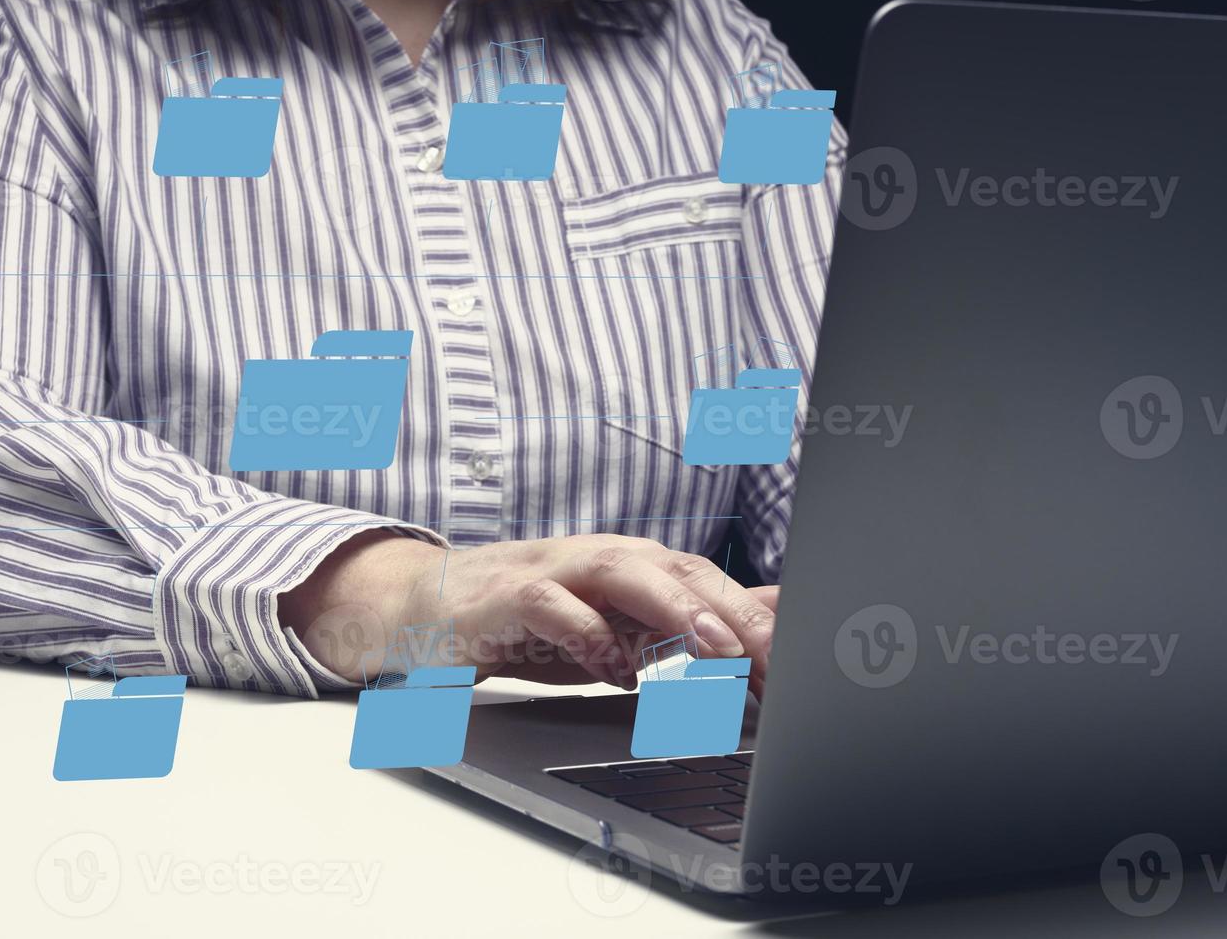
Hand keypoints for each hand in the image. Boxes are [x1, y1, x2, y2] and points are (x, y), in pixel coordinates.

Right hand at [280, 531, 775, 696]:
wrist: (423, 609)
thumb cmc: (527, 623)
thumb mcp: (614, 631)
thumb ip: (681, 629)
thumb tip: (770, 624)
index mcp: (634, 565)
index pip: (710, 582)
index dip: (760, 619)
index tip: (803, 669)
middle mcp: (600, 557)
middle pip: (680, 570)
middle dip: (735, 612)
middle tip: (779, 658)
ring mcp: (552, 569)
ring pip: (624, 572)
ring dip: (675, 607)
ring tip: (716, 649)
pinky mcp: (505, 595)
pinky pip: (552, 606)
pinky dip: (586, 634)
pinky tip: (613, 670)